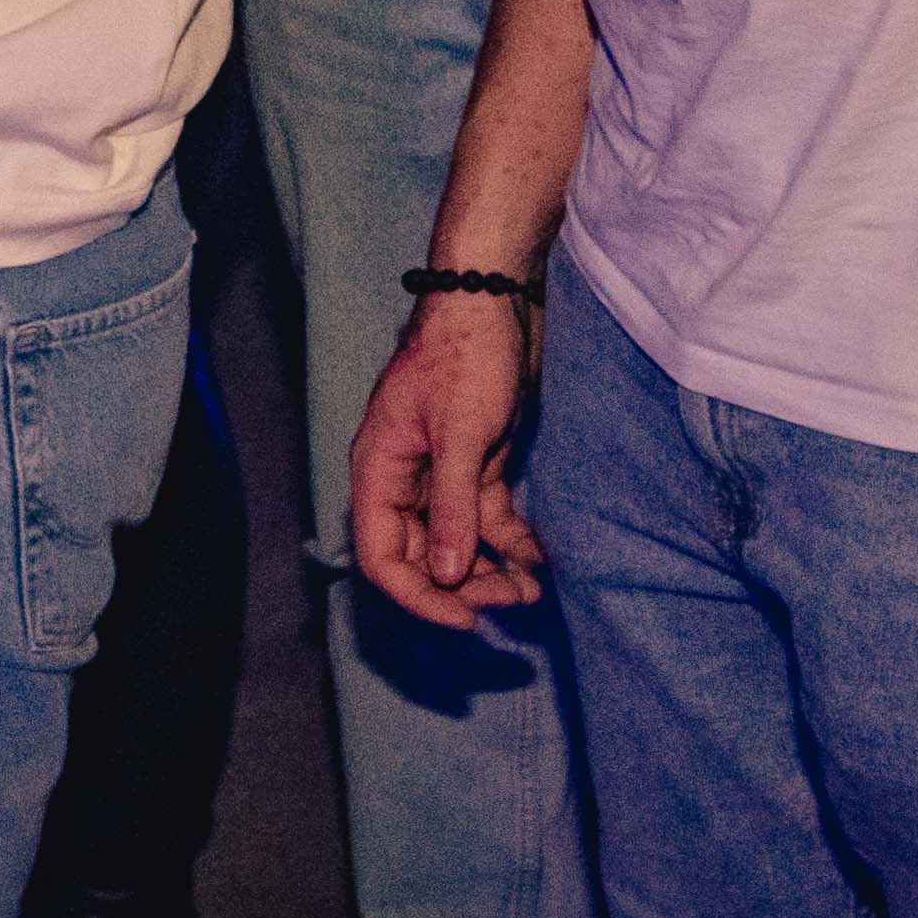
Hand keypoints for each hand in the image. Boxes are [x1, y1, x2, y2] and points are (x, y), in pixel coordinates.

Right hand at [345, 290, 543, 627]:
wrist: (495, 298)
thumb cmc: (464, 355)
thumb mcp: (461, 434)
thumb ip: (450, 507)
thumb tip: (444, 576)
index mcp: (379, 471)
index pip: (381, 556)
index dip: (417, 596)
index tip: (464, 619)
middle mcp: (404, 480)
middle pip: (421, 557)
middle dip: (462, 587)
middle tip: (511, 601)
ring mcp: (441, 474)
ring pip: (457, 543)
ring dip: (490, 571)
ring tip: (532, 588)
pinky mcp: (476, 464)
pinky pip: (486, 518)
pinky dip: (509, 541)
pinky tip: (538, 557)